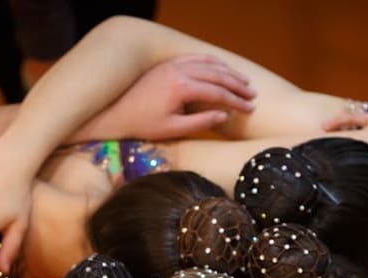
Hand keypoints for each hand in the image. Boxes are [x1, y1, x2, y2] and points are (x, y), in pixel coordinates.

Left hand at [85, 54, 255, 140]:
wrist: (114, 113)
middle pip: (216, 74)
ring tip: (242, 81)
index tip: (250, 108)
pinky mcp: (166, 64)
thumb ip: (201, 121)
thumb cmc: (142, 125)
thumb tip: (225, 115)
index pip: (217, 92)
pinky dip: (211, 62)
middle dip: (237, 84)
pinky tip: (221, 68)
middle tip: (252, 94)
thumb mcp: (174, 129)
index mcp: (181, 87)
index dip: (236, 101)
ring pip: (207, 63)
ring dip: (227, 71)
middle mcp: (178, 71)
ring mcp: (171, 65)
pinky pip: (194, 58)